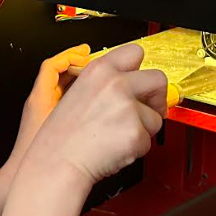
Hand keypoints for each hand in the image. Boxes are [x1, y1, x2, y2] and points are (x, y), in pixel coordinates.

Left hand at [1, 44, 91, 177]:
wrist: (17, 179)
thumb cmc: (32, 157)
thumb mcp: (59, 125)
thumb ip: (77, 105)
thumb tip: (94, 90)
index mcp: (39, 97)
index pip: (52, 65)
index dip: (69, 55)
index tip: (85, 52)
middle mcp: (39, 102)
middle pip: (58, 73)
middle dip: (76, 66)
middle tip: (94, 63)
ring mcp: (42, 113)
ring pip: (61, 88)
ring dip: (77, 81)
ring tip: (96, 80)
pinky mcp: (47, 125)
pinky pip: (63, 103)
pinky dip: (76, 98)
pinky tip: (92, 104)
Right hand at [19, 44, 167, 188]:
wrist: (57, 163)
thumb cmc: (63, 136)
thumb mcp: (79, 93)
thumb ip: (107, 84)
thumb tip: (134, 86)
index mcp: (99, 70)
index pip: (134, 52)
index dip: (142, 70)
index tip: (142, 82)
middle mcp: (116, 84)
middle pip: (158, 79)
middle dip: (158, 96)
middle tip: (150, 109)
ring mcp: (127, 107)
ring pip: (155, 116)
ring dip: (142, 128)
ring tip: (116, 136)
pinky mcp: (136, 132)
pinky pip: (148, 140)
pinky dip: (136, 148)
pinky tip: (114, 148)